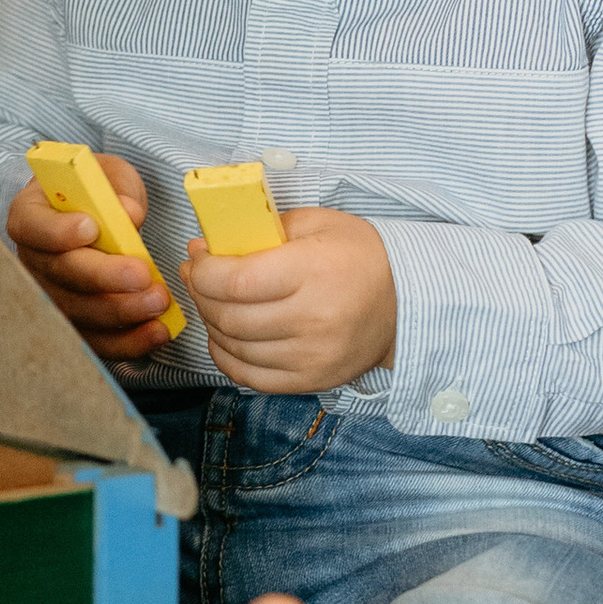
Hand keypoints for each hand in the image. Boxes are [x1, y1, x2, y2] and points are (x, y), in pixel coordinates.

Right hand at [8, 155, 181, 365]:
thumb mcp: (107, 176)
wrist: (97, 214)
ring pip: (78, 312)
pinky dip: (128, 341)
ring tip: (159, 302)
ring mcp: (50, 295)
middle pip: (61, 275)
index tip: (91, 227)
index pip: (33, 227)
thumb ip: (117, 190)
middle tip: (142, 275)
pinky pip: (96, 340)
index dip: (57, 231)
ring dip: (121, 311)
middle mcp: (33, 260)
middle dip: (104, 278)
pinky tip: (157, 332)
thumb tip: (129, 213)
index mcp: (30, 215)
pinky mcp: (74, 321)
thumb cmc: (97, 191)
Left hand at [182, 205, 397, 392]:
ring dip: (211, 323)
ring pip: (235, 347)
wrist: (404, 303)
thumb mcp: (317, 223)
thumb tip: (208, 246)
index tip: (198, 256)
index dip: (204, 271)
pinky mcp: (312, 380)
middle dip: (201, 294)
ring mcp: (312, 356)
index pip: (236, 282)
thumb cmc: (358, 257)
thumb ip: (262, 229)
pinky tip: (224, 336)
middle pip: (229, 316)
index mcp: (313, 271)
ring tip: (212, 301)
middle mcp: (313, 319)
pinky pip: (250, 377)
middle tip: (198, 276)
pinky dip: (227, 357)